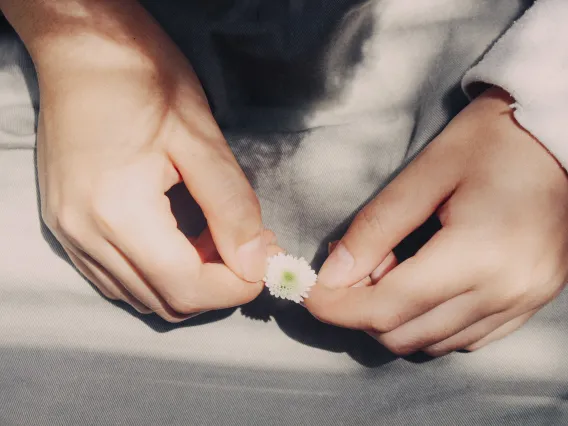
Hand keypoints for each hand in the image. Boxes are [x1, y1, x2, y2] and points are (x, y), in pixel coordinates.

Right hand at [29, 1, 268, 320]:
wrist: (82, 48)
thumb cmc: (144, 78)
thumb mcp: (201, 138)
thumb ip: (232, 206)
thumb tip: (257, 262)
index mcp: (119, 212)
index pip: (188, 288)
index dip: (238, 285)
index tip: (267, 258)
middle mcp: (86, 235)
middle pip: (166, 302)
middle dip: (217, 285)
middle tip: (246, 243)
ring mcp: (70, 234)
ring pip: (142, 296)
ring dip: (189, 281)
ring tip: (213, 236)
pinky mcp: (66, 227)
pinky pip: (117, 278)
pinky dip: (158, 273)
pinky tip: (178, 239)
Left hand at [306, 87, 567, 355]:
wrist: (563, 135)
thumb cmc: (495, 140)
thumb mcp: (427, 172)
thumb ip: (375, 228)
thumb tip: (332, 273)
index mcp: (478, 253)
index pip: (387, 306)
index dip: (336, 306)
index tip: (308, 293)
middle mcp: (505, 291)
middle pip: (405, 333)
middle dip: (360, 311)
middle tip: (348, 270)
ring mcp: (523, 302)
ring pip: (433, 343)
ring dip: (394, 317)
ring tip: (388, 269)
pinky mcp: (531, 302)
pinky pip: (466, 338)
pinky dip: (429, 322)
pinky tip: (422, 286)